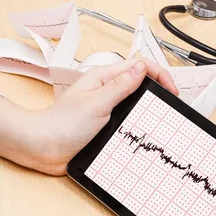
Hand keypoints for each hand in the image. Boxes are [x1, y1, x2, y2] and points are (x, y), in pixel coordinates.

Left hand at [0, 58, 177, 174]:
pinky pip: (127, 124)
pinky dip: (137, 128)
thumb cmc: (62, 124)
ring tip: (162, 122)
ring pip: (135, 106)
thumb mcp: (97, 103)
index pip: (140, 67)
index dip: (160, 76)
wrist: (43, 148)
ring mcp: (106, 111)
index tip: (173, 92)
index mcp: (104, 79)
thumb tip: (142, 67)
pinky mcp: (105, 128)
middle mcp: (107, 92)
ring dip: (148, 112)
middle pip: (140, 86)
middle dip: (158, 93)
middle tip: (171, 108)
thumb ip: (120, 85)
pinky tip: (144, 136)